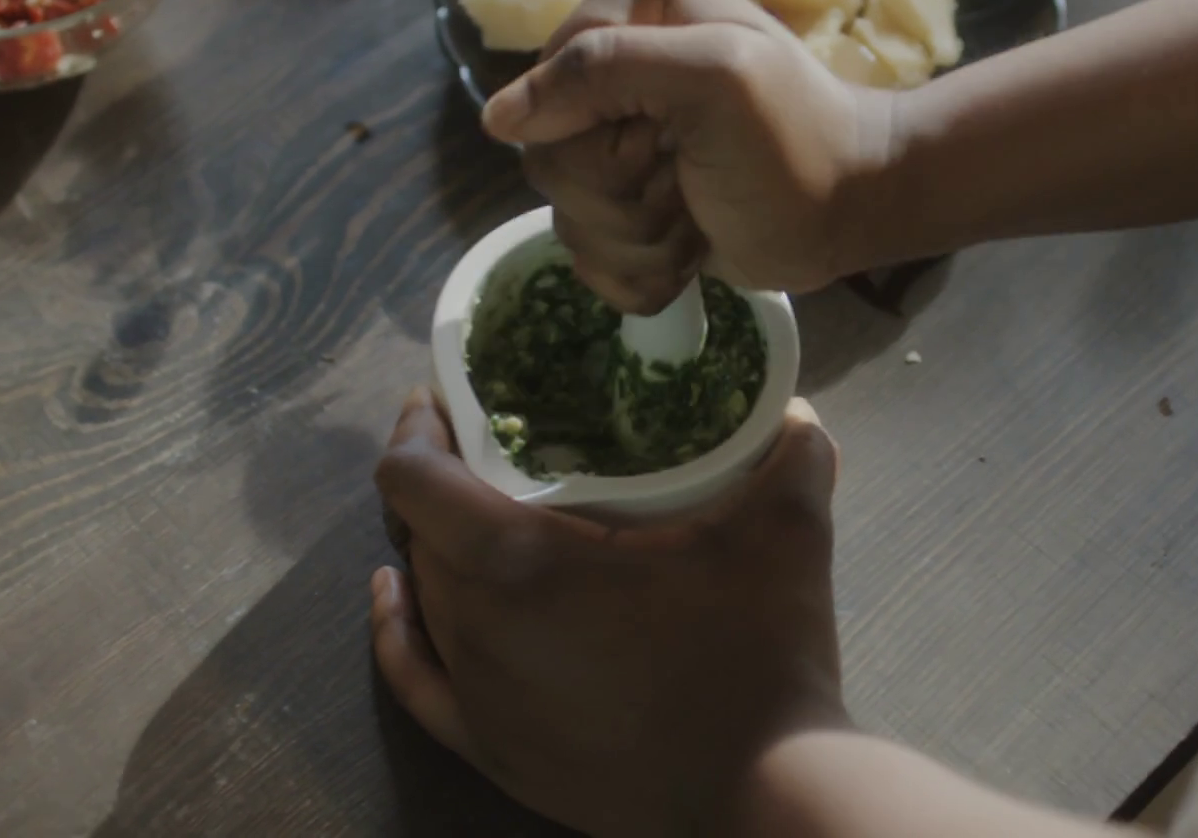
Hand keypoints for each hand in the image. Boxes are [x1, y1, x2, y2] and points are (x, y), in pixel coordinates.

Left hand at [369, 388, 847, 835]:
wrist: (763, 797)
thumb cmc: (760, 658)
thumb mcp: (788, 536)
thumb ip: (793, 458)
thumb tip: (799, 410)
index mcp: (520, 564)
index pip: (415, 481)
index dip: (418, 431)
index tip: (442, 400)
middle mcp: (475, 629)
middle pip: (416, 533)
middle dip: (435, 481)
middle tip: (487, 446)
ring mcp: (478, 698)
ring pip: (421, 598)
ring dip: (433, 547)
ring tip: (473, 512)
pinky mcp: (492, 751)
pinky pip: (416, 677)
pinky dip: (398, 628)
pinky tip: (398, 598)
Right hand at [482, 0, 895, 313]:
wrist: (848, 209)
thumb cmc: (795, 136)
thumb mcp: (712, 77)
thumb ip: (603, 72)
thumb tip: (496, 118)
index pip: (547, 88)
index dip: (607, 133)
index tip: (674, 134)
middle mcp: (606, 60)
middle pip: (546, 158)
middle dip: (625, 193)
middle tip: (688, 177)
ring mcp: (609, 138)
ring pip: (563, 215)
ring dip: (641, 236)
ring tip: (697, 214)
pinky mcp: (622, 202)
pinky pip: (585, 256)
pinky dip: (641, 271)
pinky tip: (689, 250)